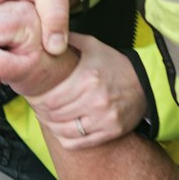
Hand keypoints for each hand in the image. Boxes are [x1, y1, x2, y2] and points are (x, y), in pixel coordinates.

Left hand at [29, 36, 147, 146]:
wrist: (147, 83)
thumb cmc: (115, 64)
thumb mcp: (93, 46)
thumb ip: (67, 42)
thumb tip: (43, 36)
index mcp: (88, 78)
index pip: (50, 98)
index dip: (36, 99)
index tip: (32, 95)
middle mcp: (96, 101)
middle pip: (54, 114)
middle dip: (40, 110)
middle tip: (36, 105)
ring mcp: (104, 119)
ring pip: (63, 130)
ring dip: (50, 125)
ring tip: (46, 116)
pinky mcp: (110, 132)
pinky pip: (77, 143)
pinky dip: (64, 138)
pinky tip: (61, 128)